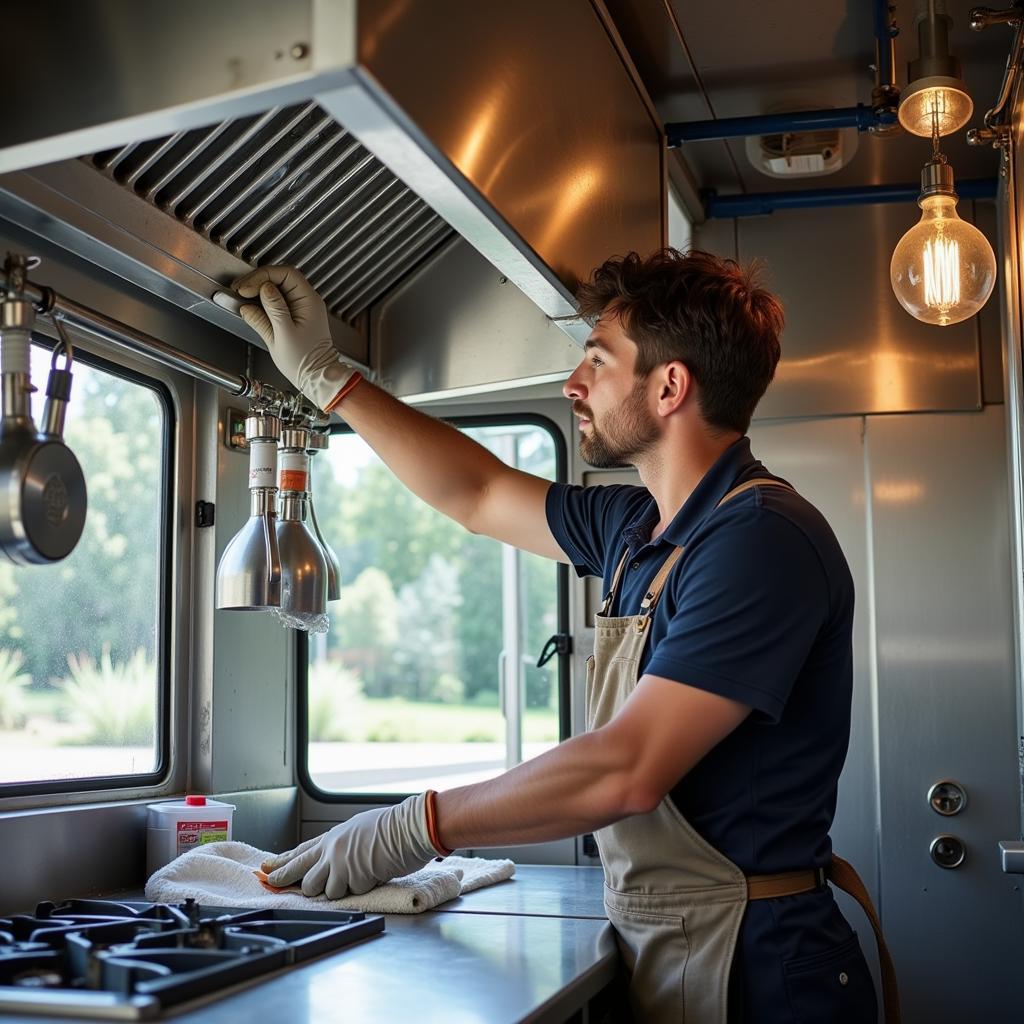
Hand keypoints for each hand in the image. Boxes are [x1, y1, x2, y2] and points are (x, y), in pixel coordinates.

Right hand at [232, 265, 361, 412]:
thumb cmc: (305, 362)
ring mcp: (302, 308)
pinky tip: (252, 308)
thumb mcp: (283, 335)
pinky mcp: (295, 317)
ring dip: (258, 291)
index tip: (246, 288)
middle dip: (257, 281)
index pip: (285, 274)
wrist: (317, 378)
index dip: (262, 276)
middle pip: (280, 278)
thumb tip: (260, 291)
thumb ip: (271, 311)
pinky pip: (277, 302)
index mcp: (309, 302)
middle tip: (239, 290)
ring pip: (277, 289)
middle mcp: (308, 302)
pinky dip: (263, 302)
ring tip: (242, 298)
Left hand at [260, 793, 440, 897]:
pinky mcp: (351, 877)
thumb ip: (343, 846)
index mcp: (334, 836)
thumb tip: (332, 860)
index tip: (266, 868)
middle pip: (300, 870)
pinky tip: (372, 875)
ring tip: (356, 875)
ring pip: (320, 889)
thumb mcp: (359, 829)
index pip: (302, 850)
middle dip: (284, 879)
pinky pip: (348, 893)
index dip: (283, 860)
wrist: (408, 827)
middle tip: (271, 883)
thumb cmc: (391, 827)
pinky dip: (360, 888)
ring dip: (335, 889)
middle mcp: (332, 849)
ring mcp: (339, 863)